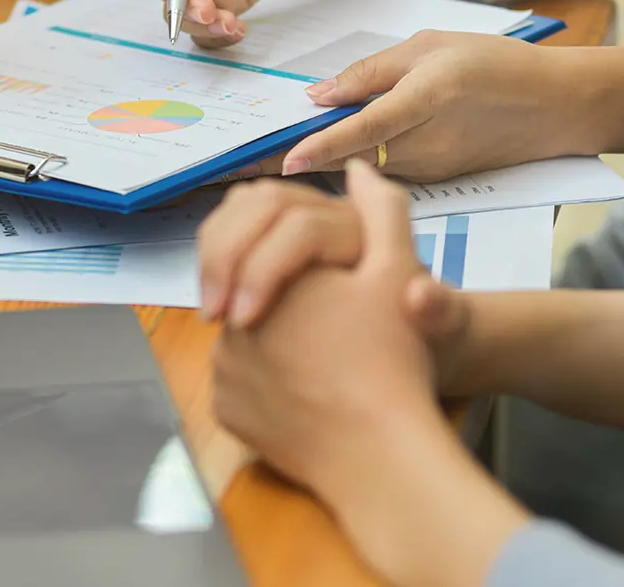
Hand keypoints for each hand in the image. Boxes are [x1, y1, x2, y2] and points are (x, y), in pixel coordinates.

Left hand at [211, 161, 441, 494]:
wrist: (380, 454)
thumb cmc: (392, 360)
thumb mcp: (399, 272)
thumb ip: (382, 212)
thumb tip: (359, 169)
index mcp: (269, 277)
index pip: (250, 236)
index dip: (275, 247)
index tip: (306, 266)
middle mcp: (231, 321)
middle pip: (239, 284)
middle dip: (264, 283)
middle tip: (313, 306)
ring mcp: (223, 372)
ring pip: (238, 334)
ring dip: (266, 331)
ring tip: (322, 350)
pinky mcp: (226, 413)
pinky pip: (238, 381)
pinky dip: (264, 378)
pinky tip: (308, 385)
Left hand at [272, 31, 591, 181]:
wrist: (558, 108)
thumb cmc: (497, 65)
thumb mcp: (432, 46)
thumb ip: (373, 71)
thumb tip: (318, 94)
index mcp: (428, 98)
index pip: (363, 129)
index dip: (321, 146)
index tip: (284, 160)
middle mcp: (429, 141)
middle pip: (353, 160)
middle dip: (302, 164)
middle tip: (248, 166)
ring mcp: (434, 168)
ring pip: (365, 172)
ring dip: (322, 169)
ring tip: (269, 163)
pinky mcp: (439, 181)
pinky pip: (385, 175)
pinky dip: (352, 171)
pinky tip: (323, 162)